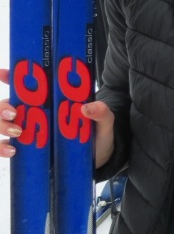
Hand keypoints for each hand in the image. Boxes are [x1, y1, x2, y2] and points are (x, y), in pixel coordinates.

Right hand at [0, 69, 114, 167]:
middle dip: (3, 107)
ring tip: (17, 132)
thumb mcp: (104, 121)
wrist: (97, 160)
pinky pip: (4, 147)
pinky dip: (2, 147)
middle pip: (5, 105)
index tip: (3, 72)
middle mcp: (33, 113)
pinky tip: (13, 151)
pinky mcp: (25, 150)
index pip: (25, 85)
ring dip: (2, 126)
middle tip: (14, 113)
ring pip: (1, 124)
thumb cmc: (96, 135)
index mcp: (49, 100)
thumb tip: (86, 107)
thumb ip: (101, 112)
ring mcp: (27, 132)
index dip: (10, 76)